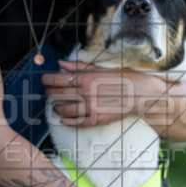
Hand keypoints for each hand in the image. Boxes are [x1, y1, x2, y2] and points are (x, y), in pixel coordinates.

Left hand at [42, 60, 175, 126]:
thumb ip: (80, 66)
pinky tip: (64, 119)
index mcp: (87, 78)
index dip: (47, 79)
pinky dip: (67, 121)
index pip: (59, 79)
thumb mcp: (103, 67)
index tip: (44, 79)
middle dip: (50, 92)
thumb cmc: (124, 78)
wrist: (142, 94)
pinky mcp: (96, 119)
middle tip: (48, 92)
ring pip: (65, 109)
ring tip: (56, 106)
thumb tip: (62, 64)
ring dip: (57, 107)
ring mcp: (91, 108)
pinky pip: (77, 122)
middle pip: (59, 94)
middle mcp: (86, 93)